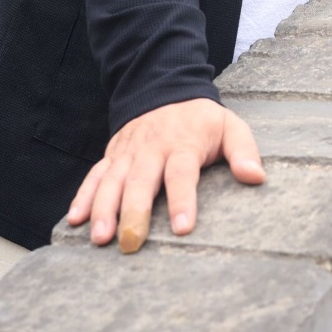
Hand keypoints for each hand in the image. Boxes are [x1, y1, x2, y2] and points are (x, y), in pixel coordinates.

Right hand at [66, 98, 264, 252]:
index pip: (182, 173)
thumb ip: (243, 150)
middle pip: (141, 180)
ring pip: (112, 179)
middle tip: (131, 242)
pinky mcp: (113, 155)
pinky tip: (75, 220)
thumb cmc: (201, 120)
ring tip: (100, 237)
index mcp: (183, 143)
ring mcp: (129, 152)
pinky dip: (83, 196)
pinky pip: (95, 175)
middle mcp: (152, 148)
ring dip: (104, 207)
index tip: (182, 228)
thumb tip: (256, 177)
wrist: (165, 89)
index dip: (182, 200)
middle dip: (134, 211)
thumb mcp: (230, 126)